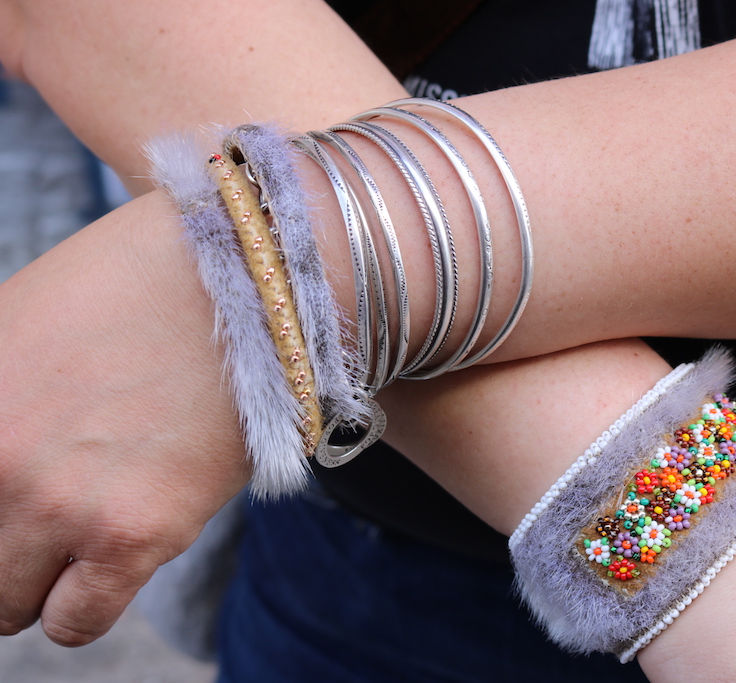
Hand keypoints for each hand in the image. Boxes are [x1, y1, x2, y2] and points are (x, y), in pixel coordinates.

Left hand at [0, 192, 249, 644]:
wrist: (251, 283)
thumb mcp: (18, 320)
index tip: (14, 499)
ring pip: (8, 605)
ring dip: (37, 577)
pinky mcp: (136, 533)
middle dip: (2, 544)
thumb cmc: (141, 287)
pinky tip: (114, 556)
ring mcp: (62, 501)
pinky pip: (74, 622)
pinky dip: (82, 604)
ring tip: (82, 532)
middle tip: (42, 515)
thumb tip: (2, 459)